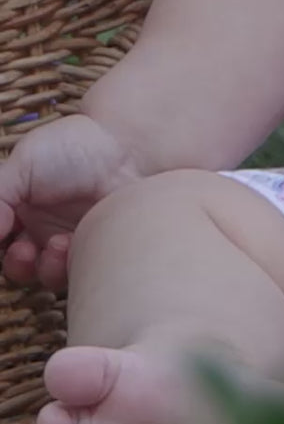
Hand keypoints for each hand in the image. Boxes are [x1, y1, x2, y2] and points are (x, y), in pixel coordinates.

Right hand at [0, 114, 142, 289]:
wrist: (130, 151)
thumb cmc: (75, 148)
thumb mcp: (23, 164)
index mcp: (20, 205)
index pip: (0, 235)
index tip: (3, 232)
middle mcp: (41, 227)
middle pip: (17, 263)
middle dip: (15, 264)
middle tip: (22, 252)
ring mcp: (69, 242)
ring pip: (44, 274)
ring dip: (40, 267)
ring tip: (55, 246)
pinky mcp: (95, 253)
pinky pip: (74, 276)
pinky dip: (66, 268)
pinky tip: (72, 246)